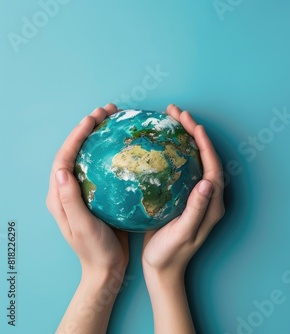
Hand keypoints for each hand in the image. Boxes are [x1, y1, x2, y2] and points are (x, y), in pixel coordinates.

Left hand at [46, 103, 128, 274]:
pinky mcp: (100, 195)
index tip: (91, 119)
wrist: (107, 268)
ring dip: (100, 137)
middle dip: (88, 129)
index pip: (64, 158)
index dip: (76, 136)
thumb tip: (61, 171)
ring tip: (115, 120)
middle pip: (76, 152)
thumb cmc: (94, 249)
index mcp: (60, 196)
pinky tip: (127, 146)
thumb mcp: (82, 226)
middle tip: (107, 112)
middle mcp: (69, 190)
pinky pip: (104, 168)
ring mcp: (85, 192)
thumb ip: (70, 200)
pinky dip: (112, 153)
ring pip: (90, 157)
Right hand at [142, 104, 224, 277]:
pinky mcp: (182, 198)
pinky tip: (159, 143)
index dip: (204, 144)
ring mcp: (195, 196)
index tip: (193, 124)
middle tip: (176, 112)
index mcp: (212, 204)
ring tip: (170, 120)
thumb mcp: (182, 234)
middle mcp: (207, 197)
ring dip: (184, 139)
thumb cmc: (170, 255)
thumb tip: (207, 182)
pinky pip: (181, 168)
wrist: (162, 271)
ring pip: (193, 160)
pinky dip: (173, 152)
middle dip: (193, 133)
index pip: (212, 166)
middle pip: (204, 157)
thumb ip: (196, 209)